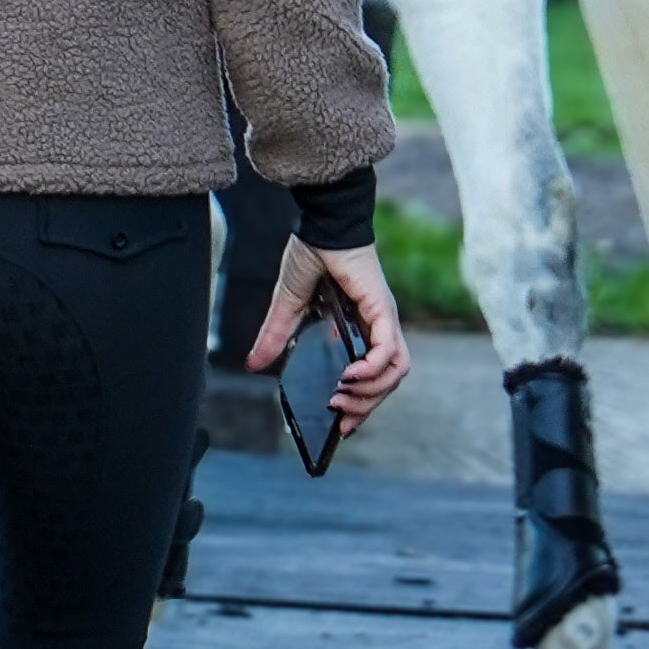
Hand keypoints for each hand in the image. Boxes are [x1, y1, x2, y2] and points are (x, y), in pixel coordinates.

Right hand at [246, 235, 409, 427]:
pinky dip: (373, 370)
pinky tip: (350, 377)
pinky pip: (389, 352)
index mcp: (361, 326)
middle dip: (365, 406)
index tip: (343, 426)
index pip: (374, 374)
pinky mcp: (383, 311)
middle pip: (388, 380)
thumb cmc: (311, 254)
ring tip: (342, 398)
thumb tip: (253, 364)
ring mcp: (384, 319)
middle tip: (341, 420)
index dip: (362, 403)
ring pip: (395, 371)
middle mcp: (378, 326)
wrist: (321, 222)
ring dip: (372, 393)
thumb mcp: (288, 304)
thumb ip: (276, 335)